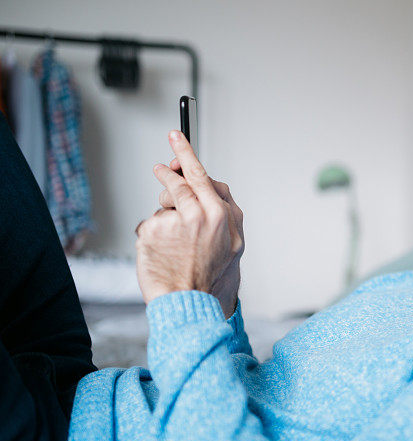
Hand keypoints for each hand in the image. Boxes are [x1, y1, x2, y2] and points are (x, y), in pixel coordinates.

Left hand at [135, 131, 242, 312]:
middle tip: (168, 152)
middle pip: (182, 178)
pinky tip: (162, 249)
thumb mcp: (231, 245)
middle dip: (175, 161)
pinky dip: (155, 232)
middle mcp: (201, 214)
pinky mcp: (153, 230)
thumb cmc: (207, 275)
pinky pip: (153, 222)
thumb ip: (221, 212)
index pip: (203, 177)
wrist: (187, 301)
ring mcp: (176, 221)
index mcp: (222, 216)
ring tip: (170, 224)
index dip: (188, 157)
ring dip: (165, 200)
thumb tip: (205, 185)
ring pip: (167, 199)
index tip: (178, 139)